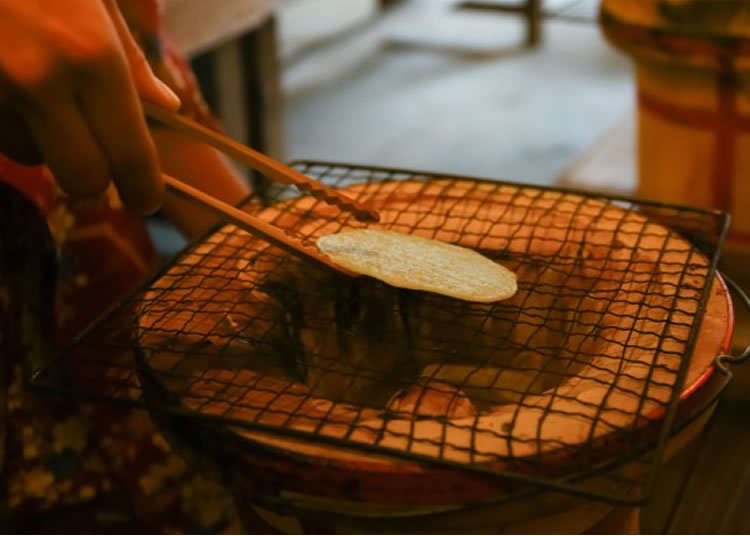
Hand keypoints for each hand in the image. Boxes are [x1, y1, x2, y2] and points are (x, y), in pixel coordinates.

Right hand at [0, 0, 180, 213]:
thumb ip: (130, 58)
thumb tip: (167, 107)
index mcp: (90, 56)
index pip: (129, 156)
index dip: (143, 189)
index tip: (147, 200)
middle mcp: (39, 81)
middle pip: (81, 178)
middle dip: (96, 178)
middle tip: (103, 162)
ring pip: (28, 156)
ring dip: (44, 142)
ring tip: (41, 92)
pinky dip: (8, 121)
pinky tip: (9, 79)